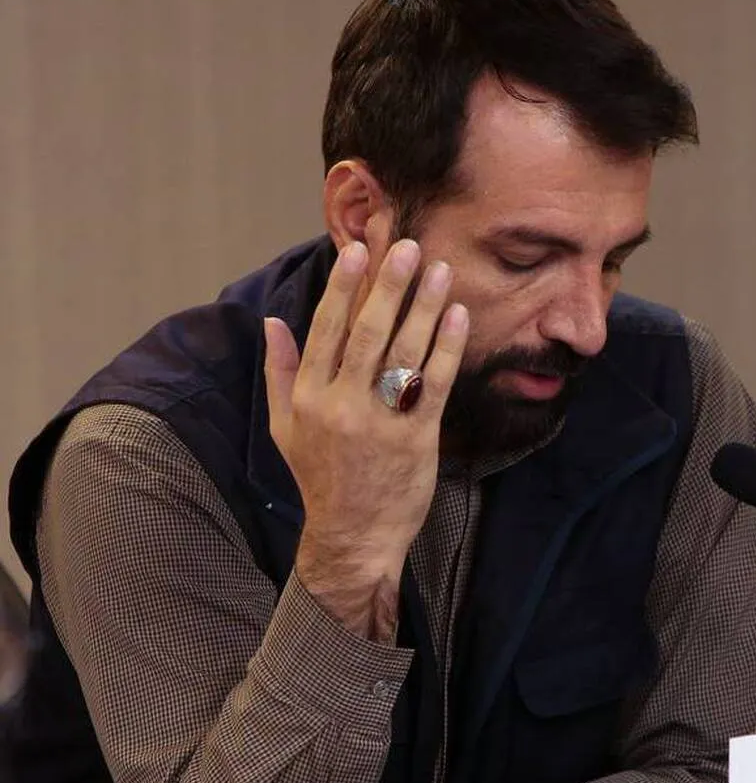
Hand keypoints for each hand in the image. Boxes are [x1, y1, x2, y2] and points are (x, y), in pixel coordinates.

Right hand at [262, 234, 467, 640]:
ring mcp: (380, 422)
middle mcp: (341, 405)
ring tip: (439, 270)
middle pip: (367, 333)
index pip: (326, 330)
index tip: (359, 251)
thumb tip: (271, 322)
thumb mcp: (284, 428)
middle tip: (407, 245)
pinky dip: (446, 347)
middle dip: (388, 285)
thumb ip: (280, 372)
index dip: (344, 288)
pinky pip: (433, 383)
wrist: (352, 536)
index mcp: (309, 397)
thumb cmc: (320, 477)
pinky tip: (457, 316)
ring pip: (404, 352)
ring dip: (424, 306)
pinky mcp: (416, 438)